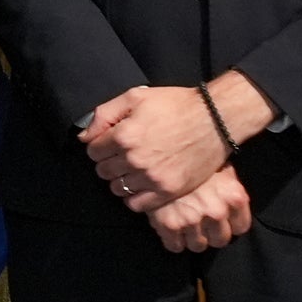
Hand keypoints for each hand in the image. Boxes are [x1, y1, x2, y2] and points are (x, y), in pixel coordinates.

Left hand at [80, 83, 229, 211]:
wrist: (216, 119)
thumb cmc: (176, 105)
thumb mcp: (136, 97)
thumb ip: (104, 114)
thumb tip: (84, 136)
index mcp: (124, 136)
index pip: (92, 152)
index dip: (100, 146)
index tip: (112, 143)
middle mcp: (135, 159)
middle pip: (103, 171)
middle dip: (109, 163)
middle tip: (125, 155)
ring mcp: (152, 178)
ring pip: (117, 189)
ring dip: (122, 180)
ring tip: (135, 169)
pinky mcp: (168, 191)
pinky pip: (137, 205)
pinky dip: (135, 197)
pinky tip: (143, 184)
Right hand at [147, 167, 252, 253]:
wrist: (162, 151)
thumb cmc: (195, 157)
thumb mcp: (221, 168)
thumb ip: (229, 189)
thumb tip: (230, 202)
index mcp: (234, 197)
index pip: (240, 228)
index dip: (230, 225)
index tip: (222, 222)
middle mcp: (217, 211)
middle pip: (220, 240)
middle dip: (212, 235)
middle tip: (203, 226)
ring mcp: (193, 219)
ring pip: (198, 246)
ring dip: (193, 239)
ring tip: (186, 227)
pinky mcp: (169, 225)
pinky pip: (175, 246)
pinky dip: (173, 241)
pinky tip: (171, 230)